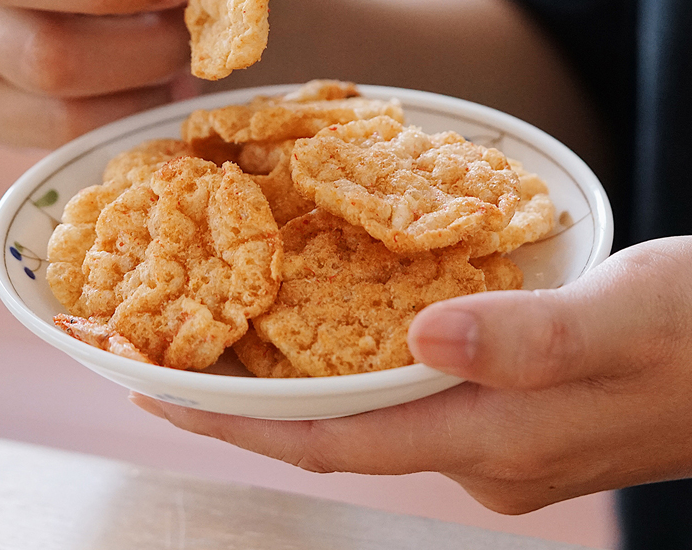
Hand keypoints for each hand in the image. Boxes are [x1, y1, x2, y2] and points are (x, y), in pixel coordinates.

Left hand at [132, 236, 691, 513]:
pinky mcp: (506, 408)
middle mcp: (476, 452)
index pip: (328, 441)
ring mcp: (492, 436)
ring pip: (360, 409)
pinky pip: (398, 389)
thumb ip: (526, 340)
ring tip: (223, 337)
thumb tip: (425, 340)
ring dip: (288, 378)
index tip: (154, 391)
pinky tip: (326, 325)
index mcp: (489, 440)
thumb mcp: (619, 320)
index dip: (233, 420)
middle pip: (329, 431)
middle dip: (241, 402)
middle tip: (166, 356)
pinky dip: (346, 362)